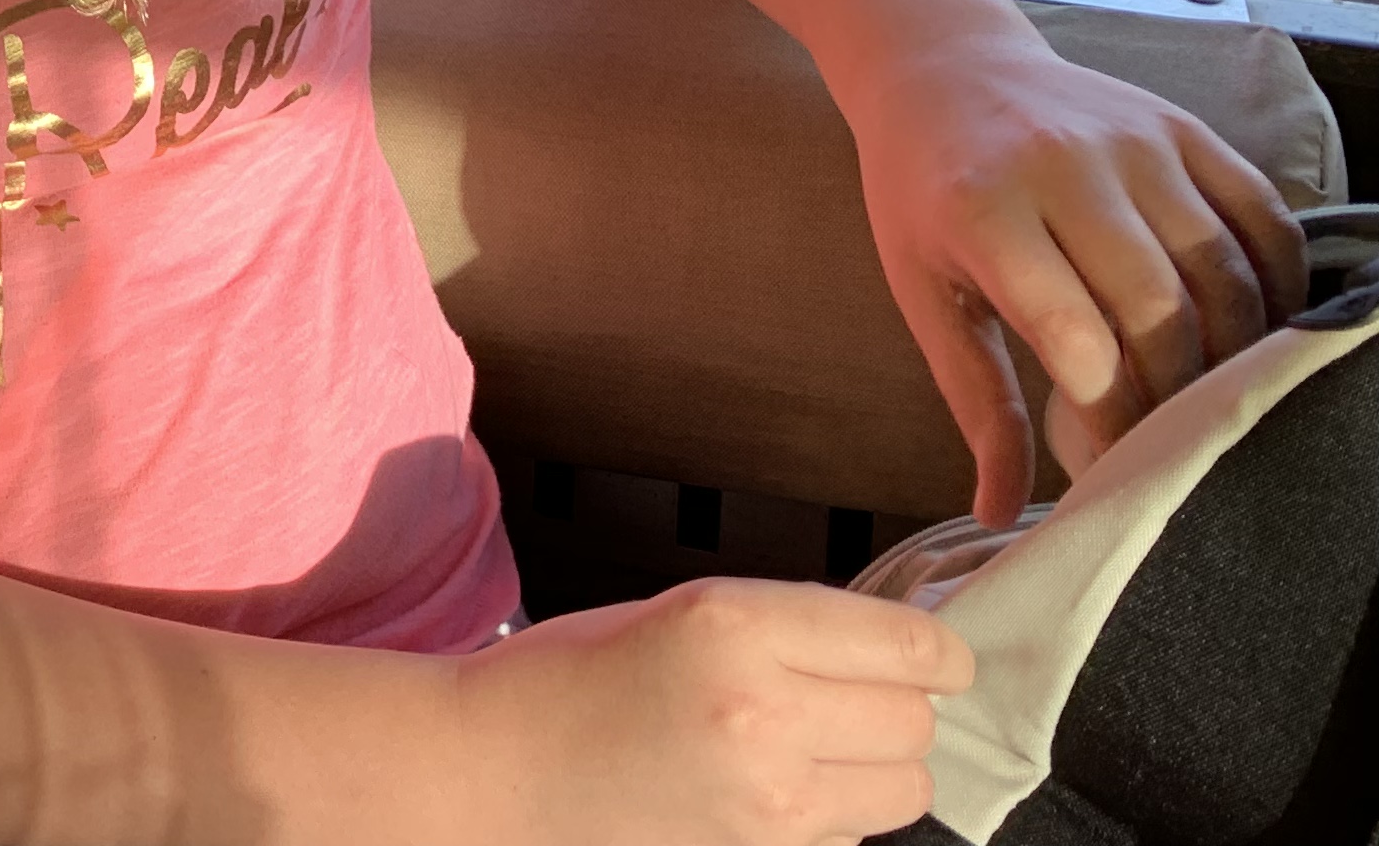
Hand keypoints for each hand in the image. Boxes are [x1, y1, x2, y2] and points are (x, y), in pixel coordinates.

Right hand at [459, 577, 970, 845]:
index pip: (906, 644)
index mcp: (734, 626)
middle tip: (851, 695)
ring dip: (880, 767)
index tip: (936, 652)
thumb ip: (788, 627)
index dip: (938, 649)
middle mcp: (762, 713)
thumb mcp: (680, 613)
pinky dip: (838, 813)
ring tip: (817, 747)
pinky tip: (776, 788)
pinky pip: (854, 835)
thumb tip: (896, 649)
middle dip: (899, 706)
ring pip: (905, 790)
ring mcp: (768, 801)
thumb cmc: (571, 679)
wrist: (497, 771)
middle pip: (914, 721)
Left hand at [843, 32, 1306, 520]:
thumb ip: (974, 400)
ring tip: (1205, 396)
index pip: (1075, 336)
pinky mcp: (1182, 128)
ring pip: (1221, 270)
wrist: (941, 65)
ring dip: (1232, 351)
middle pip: (1159, 310)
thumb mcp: (922, 289)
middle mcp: (1065, 167)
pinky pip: (1262, 216)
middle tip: (1162, 439)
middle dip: (1172, 395)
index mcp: (982, 210)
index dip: (1107, 416)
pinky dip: (1276, 283)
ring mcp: (1134, 142)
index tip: (1107, 461)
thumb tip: (999, 512)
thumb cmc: (922, 190)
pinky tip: (1253, 330)